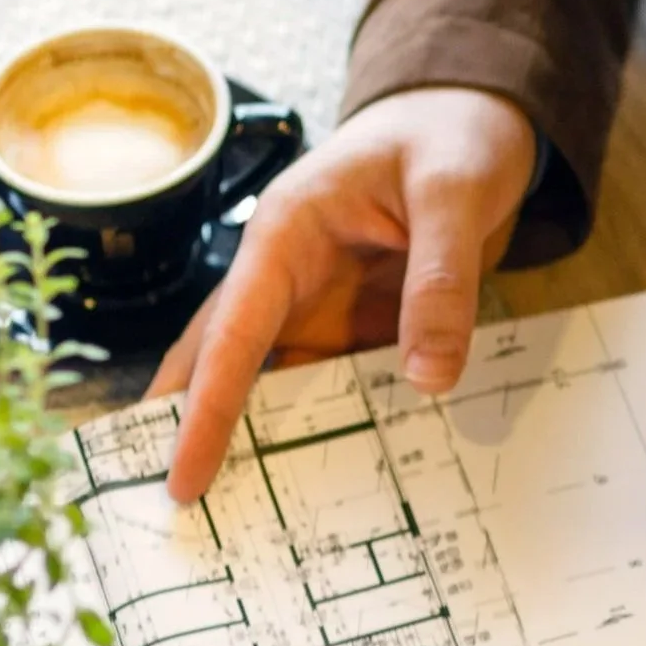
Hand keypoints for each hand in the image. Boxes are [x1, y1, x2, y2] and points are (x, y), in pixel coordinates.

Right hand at [151, 85, 536, 500]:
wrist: (481, 116)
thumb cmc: (452, 137)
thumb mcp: (453, 194)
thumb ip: (440, 281)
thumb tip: (428, 377)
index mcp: (285, 233)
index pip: (233, 332)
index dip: (204, 408)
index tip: (180, 476)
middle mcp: (290, 276)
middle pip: (227, 365)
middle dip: (192, 435)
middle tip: (164, 519)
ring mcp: (324, 304)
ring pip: (279, 385)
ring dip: (262, 445)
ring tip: (236, 528)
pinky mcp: (363, 324)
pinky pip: (342, 384)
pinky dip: (332, 431)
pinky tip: (331, 488)